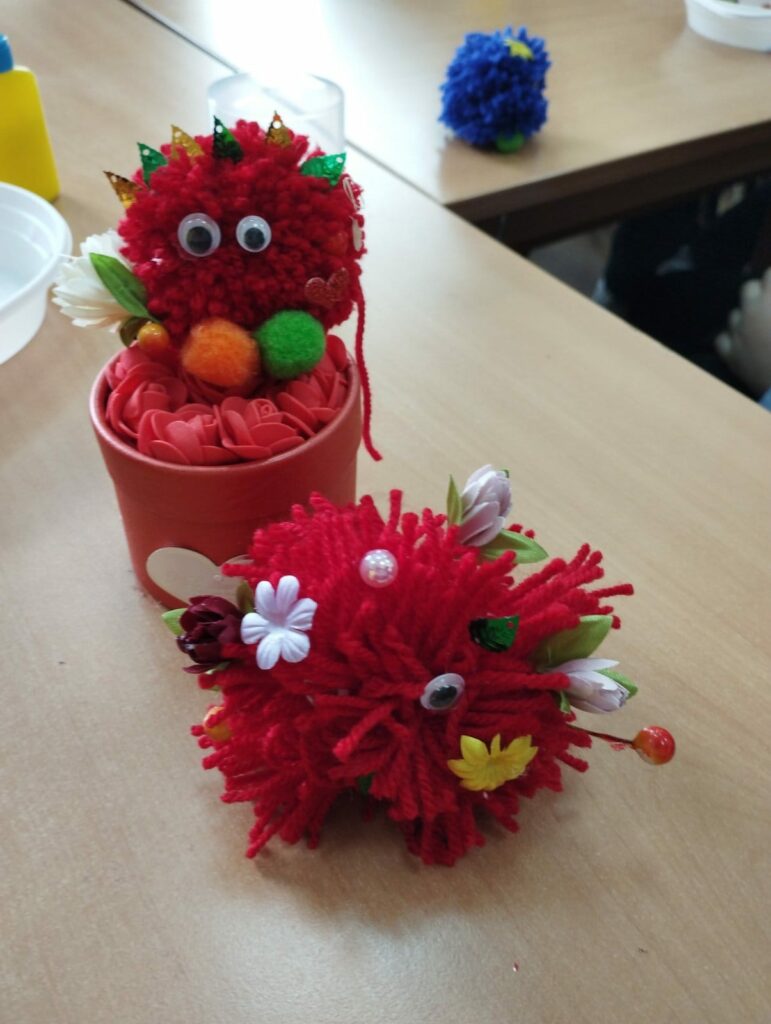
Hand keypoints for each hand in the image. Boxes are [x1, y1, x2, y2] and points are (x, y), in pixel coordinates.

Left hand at [715, 268, 770, 395]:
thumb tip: (770, 288)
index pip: (769, 273)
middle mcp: (751, 310)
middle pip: (748, 288)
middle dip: (760, 293)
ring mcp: (737, 333)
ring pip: (735, 314)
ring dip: (746, 316)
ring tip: (760, 326)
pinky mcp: (729, 354)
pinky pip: (723, 339)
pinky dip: (732, 338)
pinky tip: (743, 342)